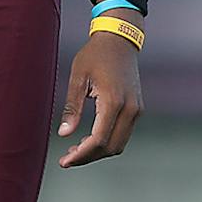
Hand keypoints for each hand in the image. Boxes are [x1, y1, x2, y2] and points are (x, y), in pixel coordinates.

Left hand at [57, 30, 142, 167]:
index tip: (65, 161)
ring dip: (98, 151)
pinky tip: (89, 138)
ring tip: (76, 149)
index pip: (99, 140)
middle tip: (67, 159)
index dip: (82, 155)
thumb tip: (64, 134)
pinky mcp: (137, 108)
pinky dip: (107, 142)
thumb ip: (72, 108)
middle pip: (111, 147)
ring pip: (119, 144)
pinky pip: (123, 134)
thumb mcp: (78, 78)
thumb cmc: (95, 55)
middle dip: (89, 157)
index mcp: (114, 101)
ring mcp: (136, 109)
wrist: (120, 40)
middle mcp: (130, 109)